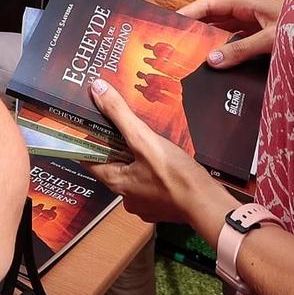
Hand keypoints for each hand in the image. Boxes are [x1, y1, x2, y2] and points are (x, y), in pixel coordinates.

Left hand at [86, 77, 234, 228]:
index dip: (87, 142)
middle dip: (116, 147)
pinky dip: (153, 171)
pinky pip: (150, 184)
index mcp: (115, 182)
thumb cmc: (174, 174)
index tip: (87, 125)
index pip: (88, 160)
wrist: (206, 203)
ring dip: (136, 159)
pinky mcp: (161, 205)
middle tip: (121, 126)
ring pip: (133, 175)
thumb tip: (97, 89)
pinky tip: (163, 160)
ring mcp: (144, 204)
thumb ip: (119, 114)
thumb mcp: (143, 139)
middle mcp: (126, 197)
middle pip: (112, 166)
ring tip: (145, 140)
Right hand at [179, 0, 282, 69]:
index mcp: (248, 3)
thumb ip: (242, 49)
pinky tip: (219, 61)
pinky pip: (236, 41)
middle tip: (179, 41)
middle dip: (197, 26)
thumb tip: (212, 59)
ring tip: (194, 53)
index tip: (174, 22)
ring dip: (211, 39)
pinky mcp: (261, 37)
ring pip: (225, 30)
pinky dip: (225, 49)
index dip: (191, 11)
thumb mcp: (270, 38)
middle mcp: (248, 12)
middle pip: (215, 17)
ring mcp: (255, 24)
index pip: (211, 4)